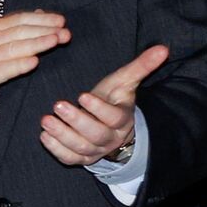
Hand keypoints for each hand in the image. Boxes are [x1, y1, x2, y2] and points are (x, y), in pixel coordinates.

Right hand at [0, 11, 70, 114]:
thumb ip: (14, 30)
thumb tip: (41, 15)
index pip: (19, 20)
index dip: (41, 19)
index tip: (61, 21)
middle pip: (19, 32)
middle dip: (44, 31)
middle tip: (66, 32)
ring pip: (13, 48)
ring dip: (36, 43)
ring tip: (55, 41)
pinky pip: (2, 70)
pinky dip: (18, 65)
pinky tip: (33, 62)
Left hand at [39, 45, 167, 165]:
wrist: (110, 124)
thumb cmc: (114, 98)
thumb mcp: (125, 81)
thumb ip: (141, 66)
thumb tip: (163, 48)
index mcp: (123, 118)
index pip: (113, 117)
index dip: (98, 108)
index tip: (82, 95)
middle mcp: (111, 137)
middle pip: (96, 134)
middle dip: (76, 121)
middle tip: (58, 105)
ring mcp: (96, 150)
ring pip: (81, 148)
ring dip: (62, 135)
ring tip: (45, 120)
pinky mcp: (82, 158)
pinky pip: (70, 159)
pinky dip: (56, 149)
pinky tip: (44, 136)